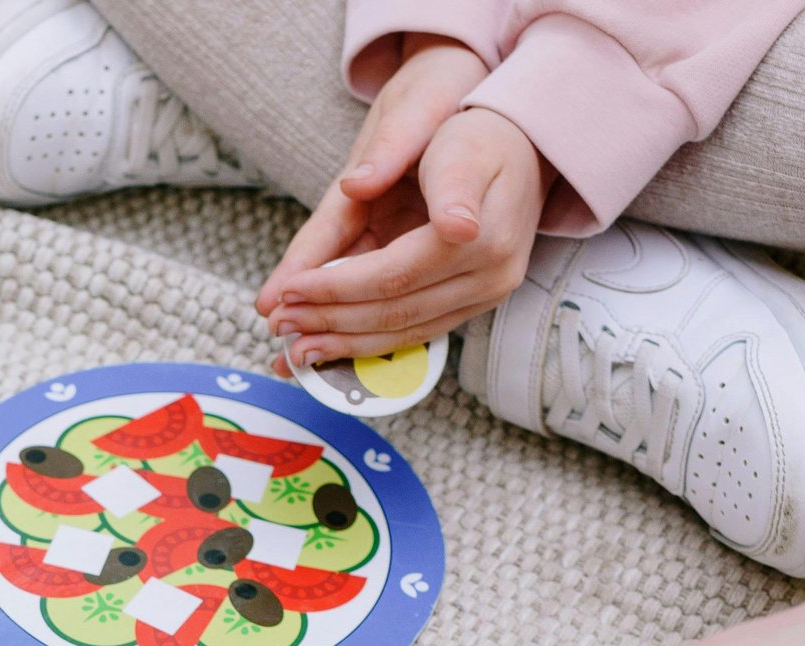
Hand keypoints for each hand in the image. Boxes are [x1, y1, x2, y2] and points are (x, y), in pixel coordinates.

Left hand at [258, 39, 547, 370]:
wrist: (527, 144)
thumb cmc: (480, 136)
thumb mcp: (455, 142)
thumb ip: (433, 176)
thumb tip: (420, 210)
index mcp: (481, 239)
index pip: (392, 276)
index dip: (334, 288)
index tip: (286, 292)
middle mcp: (488, 277)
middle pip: (394, 312)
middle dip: (329, 321)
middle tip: (277, 325)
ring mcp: (485, 295)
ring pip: (403, 332)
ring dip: (344, 345)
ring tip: (292, 351)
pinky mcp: (473, 302)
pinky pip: (415, 332)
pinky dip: (368, 343)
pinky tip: (331, 347)